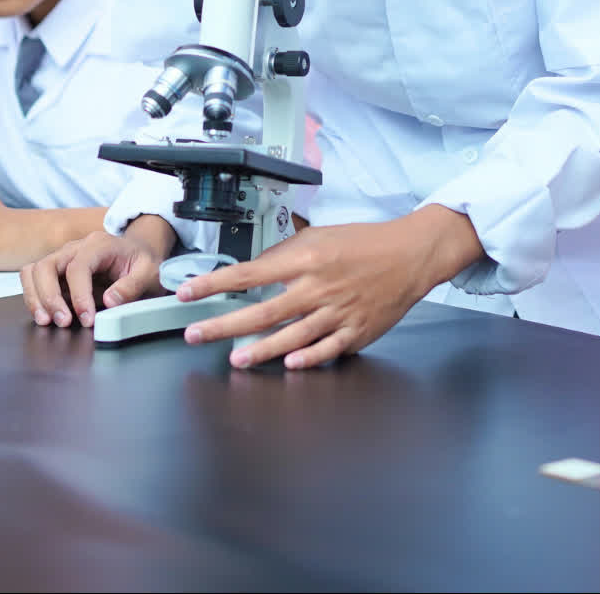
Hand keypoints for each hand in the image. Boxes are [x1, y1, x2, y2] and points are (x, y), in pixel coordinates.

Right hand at [19, 221, 173, 327]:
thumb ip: (132, 286)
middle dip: (50, 297)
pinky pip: (34, 280)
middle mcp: (76, 248)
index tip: (87, 319)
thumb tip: (109, 301)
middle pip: (47, 266)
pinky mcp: (57, 272)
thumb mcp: (150, 274)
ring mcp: (63, 258)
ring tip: (46, 321)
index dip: (79, 296)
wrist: (138, 254)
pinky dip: (34, 298)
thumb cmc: (143, 264)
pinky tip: (45, 316)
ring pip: (33, 271)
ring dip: (36, 298)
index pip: (78, 267)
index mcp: (99, 244)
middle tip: (62, 322)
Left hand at [178, 205, 483, 370]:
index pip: (250, 273)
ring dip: (261, 349)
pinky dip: (309, 357)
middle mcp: (318, 287)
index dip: (215, 284)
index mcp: (307, 259)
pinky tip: (289, 364)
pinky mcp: (357, 331)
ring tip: (235, 359)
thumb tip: (254, 268)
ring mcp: (338, 312)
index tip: (188, 292)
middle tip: (196, 334)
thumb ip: (286, 253)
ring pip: (292, 335)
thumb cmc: (365, 243)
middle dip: (224, 325)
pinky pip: (328, 348)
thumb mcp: (321, 235)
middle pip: (263, 310)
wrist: (410, 255)